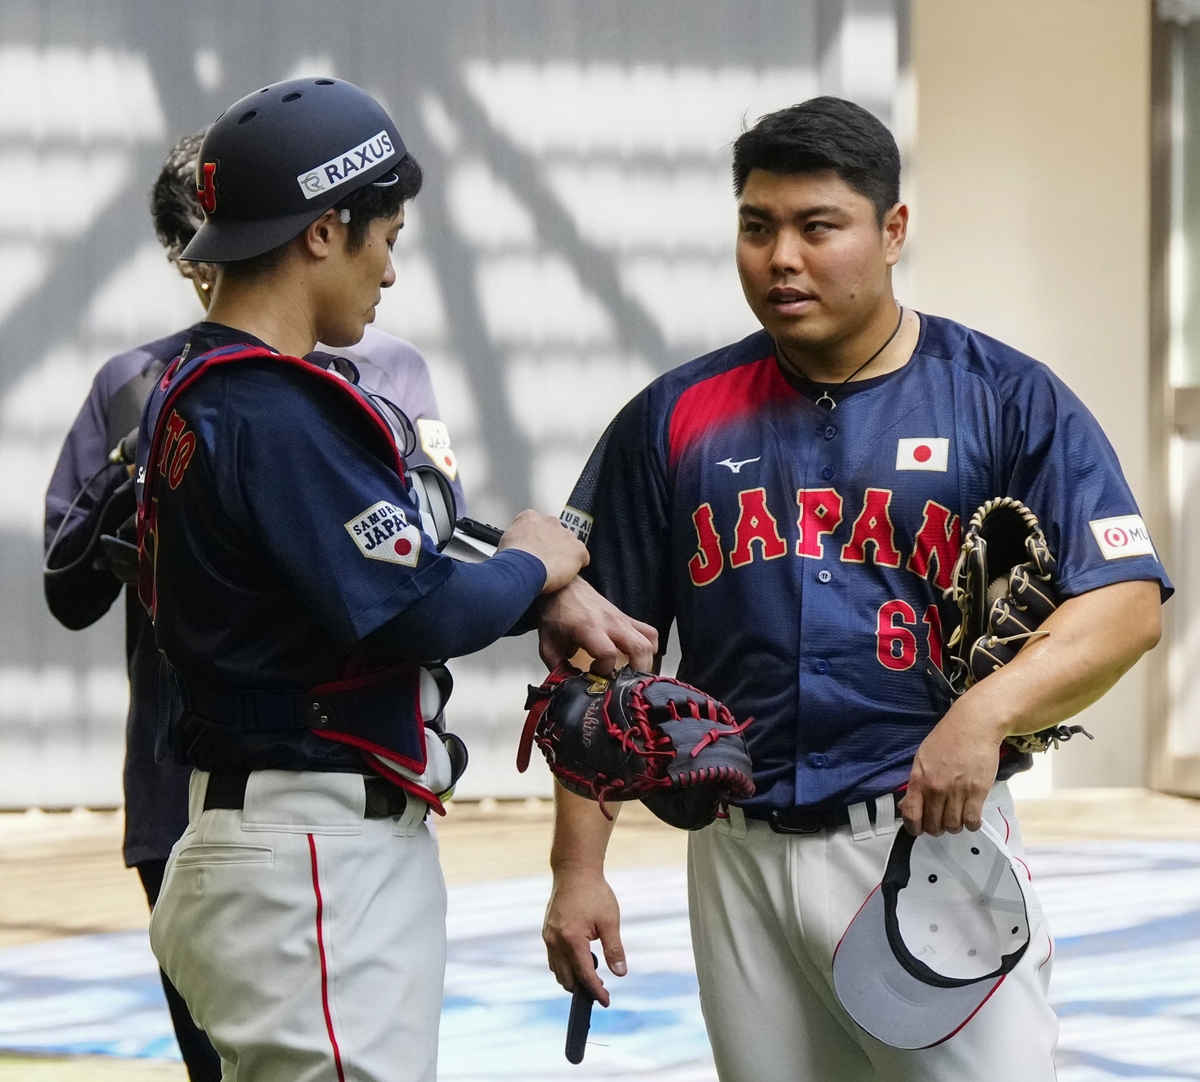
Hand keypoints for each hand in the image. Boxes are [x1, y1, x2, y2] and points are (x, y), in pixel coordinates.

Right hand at [498, 510, 588, 592]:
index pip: (537, 525)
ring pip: (570, 543)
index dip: (536, 539)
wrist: (522, 570)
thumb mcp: (503, 544)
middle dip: (552, 544)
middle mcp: (550, 522)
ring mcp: (565, 535)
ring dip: (565, 554)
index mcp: (530, 518)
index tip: (534, 549)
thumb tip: (507, 552)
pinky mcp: (577, 549)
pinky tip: (568, 574)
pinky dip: (578, 565)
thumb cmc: (511, 561)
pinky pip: (583, 557)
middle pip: (555, 532)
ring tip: (555, 569)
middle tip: (543, 560)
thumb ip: (513, 541)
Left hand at [538, 577, 657, 672]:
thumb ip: (558, 668)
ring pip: (649, 640)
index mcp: (589, 628)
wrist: (563, 586)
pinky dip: (650, 646)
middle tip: (625, 683)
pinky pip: (649, 632)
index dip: (603, 670)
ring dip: (646, 660)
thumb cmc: (555, 614)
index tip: (593, 674)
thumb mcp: (548, 644)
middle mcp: (611, 623)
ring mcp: (622, 619)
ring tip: (634, 673)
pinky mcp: (627, 618)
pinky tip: (639, 657)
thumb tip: (569, 687)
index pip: (608, 654)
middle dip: (636, 671)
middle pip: (638, 648)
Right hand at [543, 866, 625, 1006]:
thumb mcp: (610, 921)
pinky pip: (553, 958)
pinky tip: (581, 957)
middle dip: (583, 988)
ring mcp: (548, 937)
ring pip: (557, 970)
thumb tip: (620, 973)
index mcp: (572, 939)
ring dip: (573, 977)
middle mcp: (555, 941)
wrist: (574, 871)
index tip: (606, 1001)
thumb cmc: (594, 893)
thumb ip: (614, 949)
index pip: (584, 975)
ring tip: (592, 970)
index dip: (596, 991)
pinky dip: (565, 966)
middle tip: (601, 987)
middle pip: (567, 978)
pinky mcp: (547, 932)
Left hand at [900, 706, 1002, 835]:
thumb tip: (906, 806)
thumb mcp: (922, 758)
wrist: (973, 725)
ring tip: (956, 816)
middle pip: (934, 825)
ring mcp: (958, 791)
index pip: (911, 815)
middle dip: (936, 828)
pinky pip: (972, 821)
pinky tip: (970, 816)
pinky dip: (971, 824)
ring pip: (953, 826)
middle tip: (940, 821)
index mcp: (919, 779)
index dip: (914, 828)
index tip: (918, 830)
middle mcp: (937, 788)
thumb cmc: (946, 739)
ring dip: (954, 826)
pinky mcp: (978, 791)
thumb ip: (915, 784)